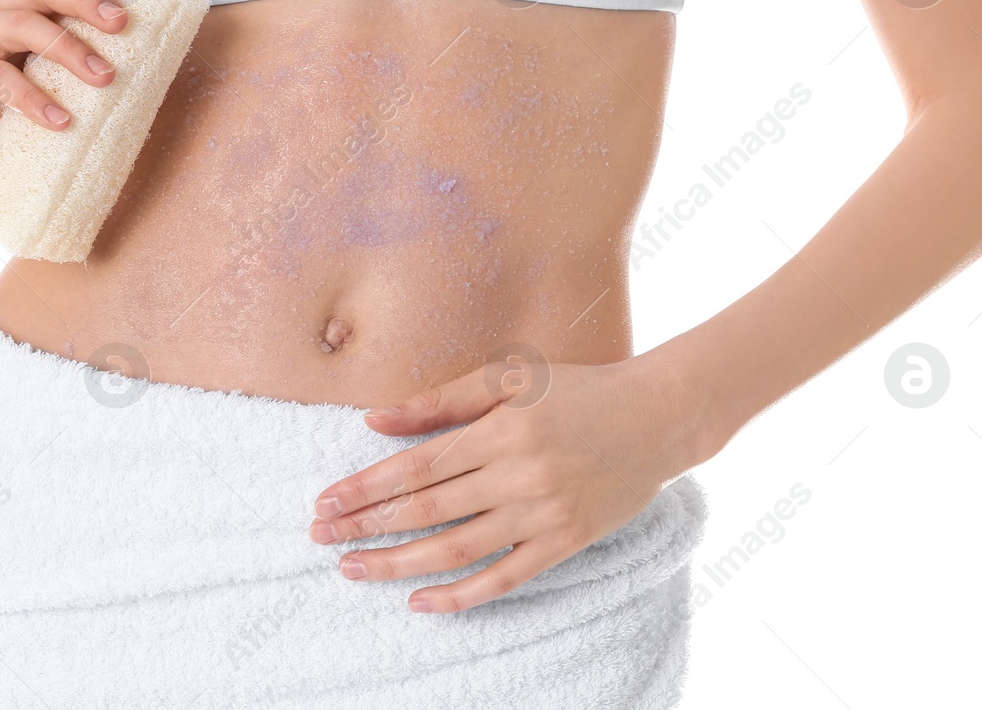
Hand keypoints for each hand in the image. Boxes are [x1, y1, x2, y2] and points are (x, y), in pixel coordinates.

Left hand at [309, 348, 704, 613]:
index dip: (366, 487)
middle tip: (321, 538)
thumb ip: (442, 399)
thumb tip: (374, 420)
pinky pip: (505, 579)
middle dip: (367, 526)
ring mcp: (543, 514)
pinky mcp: (565, 543)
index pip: (416, 467)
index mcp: (500, 430)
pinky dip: (461, 596)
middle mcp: (518, 475)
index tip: (325, 502)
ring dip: (399, 564)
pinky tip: (421, 603)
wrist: (660, 418)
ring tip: (354, 570)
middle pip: (427, 510)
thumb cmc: (580, 390)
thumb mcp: (512, 378)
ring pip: (457, 550)